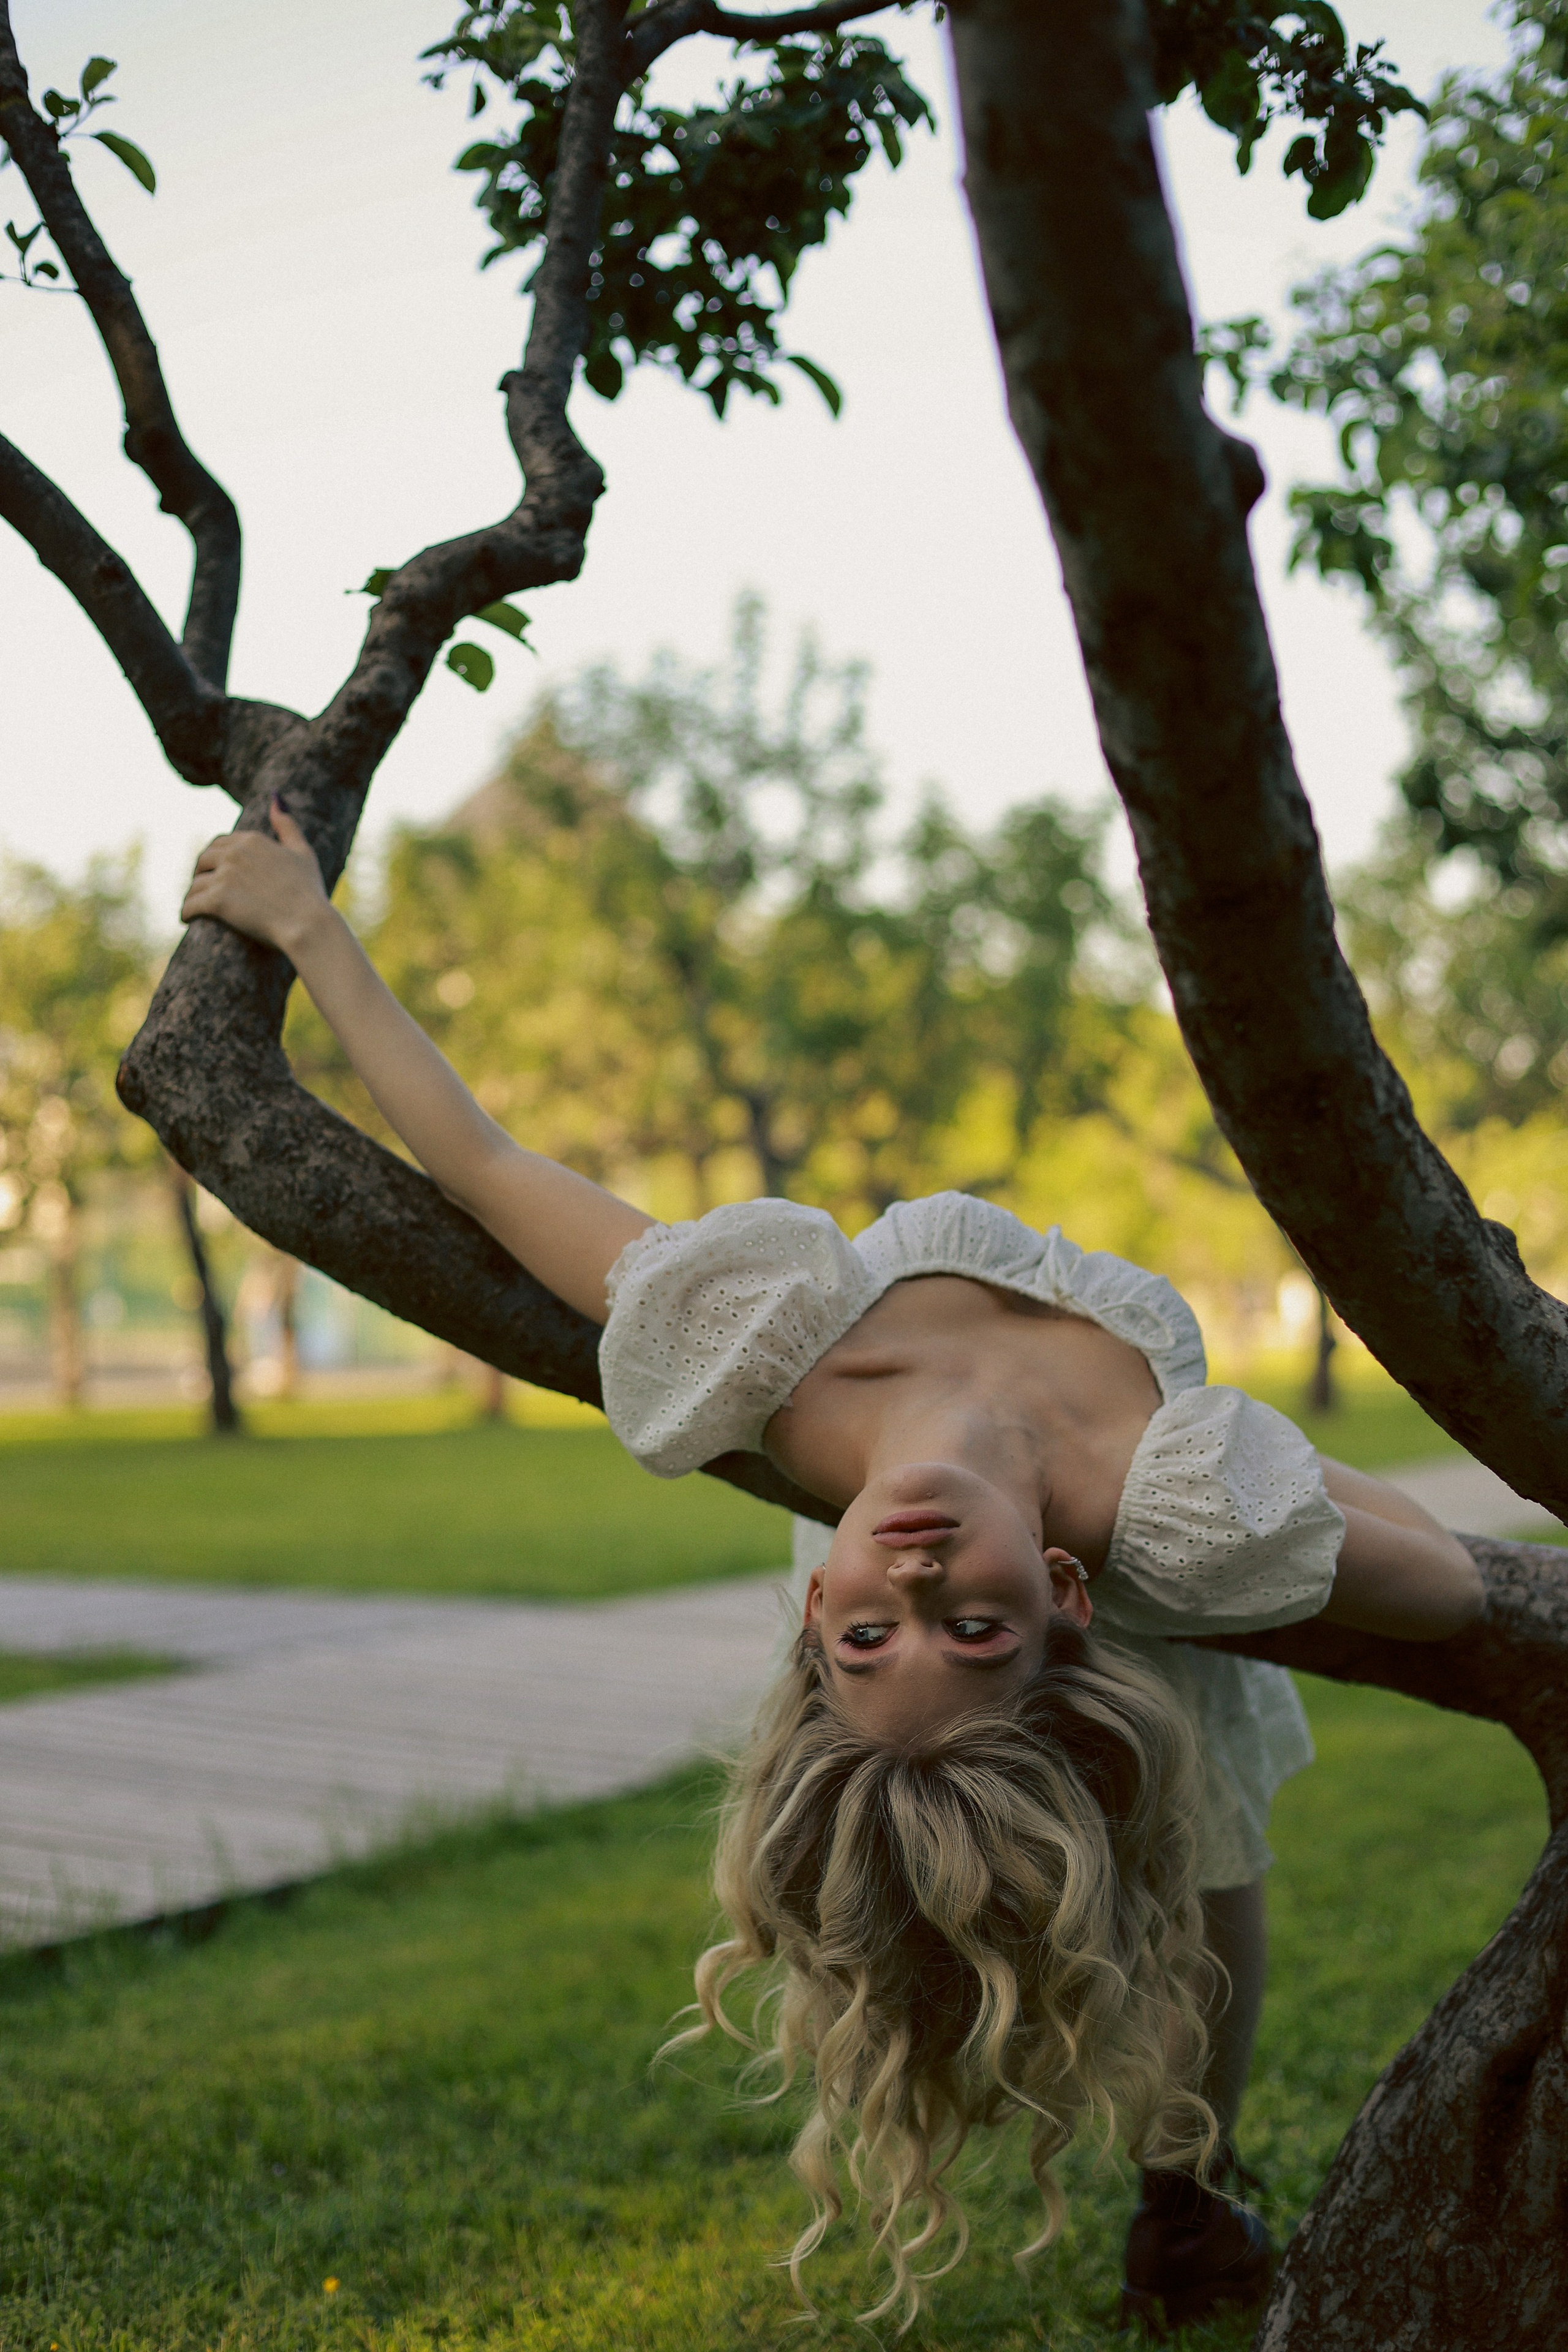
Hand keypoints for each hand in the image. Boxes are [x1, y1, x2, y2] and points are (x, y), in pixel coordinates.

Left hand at [180, 800, 329, 954]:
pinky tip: (187, 919)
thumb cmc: (309, 892)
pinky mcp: (216, 901)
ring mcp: (224, 876)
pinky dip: (186, 912)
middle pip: (203, 860)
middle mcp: (235, 853)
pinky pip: (189, 904)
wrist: (308, 924)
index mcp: (252, 840)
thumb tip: (275, 798)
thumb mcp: (303, 852)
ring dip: (194, 896)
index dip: (216, 859)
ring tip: (197, 908)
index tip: (217, 873)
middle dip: (202, 874)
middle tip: (204, 891)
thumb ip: (287, 825)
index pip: (220, 843)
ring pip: (195, 884)